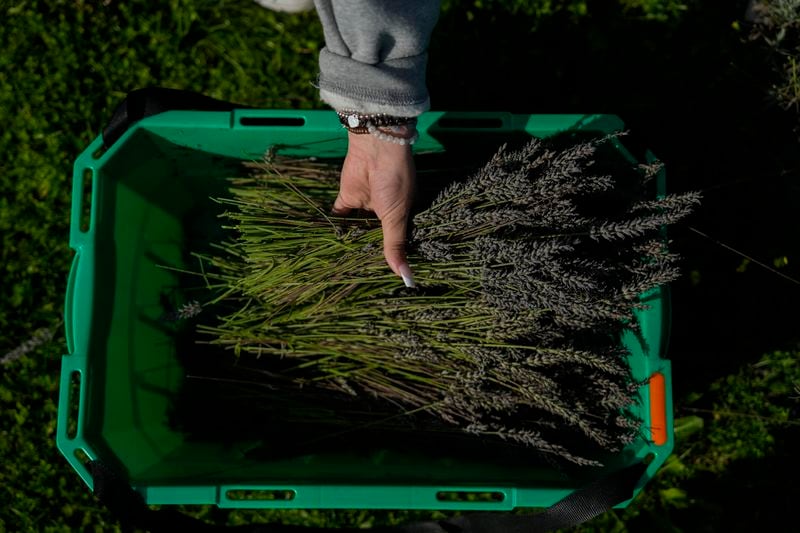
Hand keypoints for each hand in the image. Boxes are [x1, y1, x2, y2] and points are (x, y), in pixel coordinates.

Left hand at [332, 132, 415, 286]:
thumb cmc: (395, 180)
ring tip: (345, 267)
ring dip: (351, 242)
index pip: (396, 242)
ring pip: (357, 229)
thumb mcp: (397, 215)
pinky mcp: (347, 198)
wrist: (376, 147)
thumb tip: (406, 277)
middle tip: (362, 277)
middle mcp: (384, 213)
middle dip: (369, 252)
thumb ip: (395, 244)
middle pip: (375, 237)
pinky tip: (329, 245)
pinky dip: (334, 227)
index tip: (385, 278)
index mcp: (403, 215)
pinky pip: (339, 216)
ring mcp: (365, 205)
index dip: (392, 257)